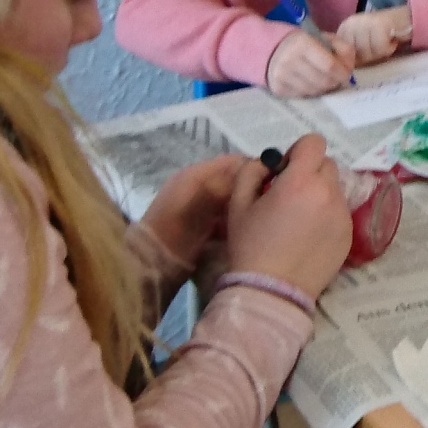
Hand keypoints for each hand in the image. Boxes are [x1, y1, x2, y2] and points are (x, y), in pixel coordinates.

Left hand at [143, 153, 265, 269]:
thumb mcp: (199, 204)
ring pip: (232, 198)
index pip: (233, 162)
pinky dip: (237, 220)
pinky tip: (247, 231)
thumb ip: (222, 185)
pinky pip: (226, 215)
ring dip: (246, 206)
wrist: (151, 265)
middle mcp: (198, 186)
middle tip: (272, 205)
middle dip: (253, 190)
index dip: (255, 169)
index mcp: (194, 175)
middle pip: (234, 180)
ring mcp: (199, 206)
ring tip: (262, 219)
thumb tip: (252, 172)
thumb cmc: (174, 232)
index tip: (275, 183)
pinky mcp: (202, 225)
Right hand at [229, 138, 354, 295]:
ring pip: (334, 189)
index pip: (314, 143)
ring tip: (298, 219)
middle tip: (289, 195)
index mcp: (301, 181)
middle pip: (326, 165)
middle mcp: (329, 193)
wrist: (272, 290)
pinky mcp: (349, 235)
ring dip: (319, 194)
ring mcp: (343, 215)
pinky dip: (326, 215)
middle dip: (309, 172)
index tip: (285, 170)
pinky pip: (340, 212)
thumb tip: (268, 163)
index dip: (298, 151)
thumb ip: (252, 171)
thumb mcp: (238, 203)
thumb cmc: (251, 245)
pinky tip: (308, 237)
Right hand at [263, 28, 354, 97]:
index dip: (342, 72)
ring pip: (315, 91)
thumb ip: (342, 48)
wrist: (271, 49)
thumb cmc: (303, 43)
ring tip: (322, 79)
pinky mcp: (278, 88)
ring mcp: (282, 75)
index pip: (329, 65)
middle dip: (335, 81)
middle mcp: (290, 60)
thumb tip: (349, 67)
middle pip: (324, 81)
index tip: (346, 74)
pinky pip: (303, 95)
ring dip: (323, 88)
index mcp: (303, 43)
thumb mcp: (323, 37)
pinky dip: (311, 91)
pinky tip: (310, 82)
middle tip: (335, 78)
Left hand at [333, 3, 410, 65]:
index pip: (343, 55)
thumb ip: (353, 52)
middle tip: (378, 47)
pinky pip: (380, 49)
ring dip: (379, 53)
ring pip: (367, 54)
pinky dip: (388, 49)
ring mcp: (364, 22)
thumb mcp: (362, 43)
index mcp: (344, 28)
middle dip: (368, 57)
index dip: (356, 60)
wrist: (404, 20)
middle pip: (355, 56)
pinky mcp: (379, 24)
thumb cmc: (382, 36)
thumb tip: (347, 69)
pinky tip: (391, 41)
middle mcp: (352, 23)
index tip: (368, 53)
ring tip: (384, 43)